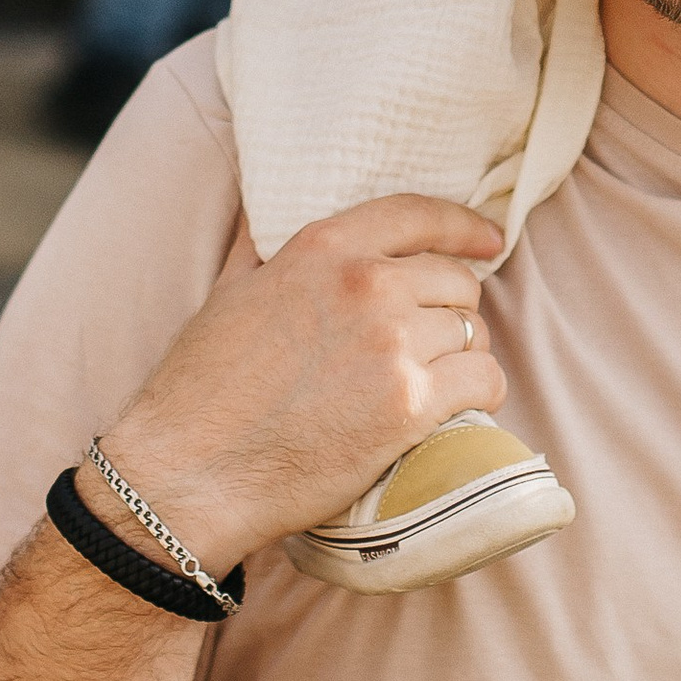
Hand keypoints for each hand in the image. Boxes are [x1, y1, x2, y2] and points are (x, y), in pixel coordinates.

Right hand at [95, 196, 506, 572]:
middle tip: (434, 343)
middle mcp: (367, 284)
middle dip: (454, 310)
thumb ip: (256, 244)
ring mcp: (393, 343)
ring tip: (440, 382)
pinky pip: (484, 382)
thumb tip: (260, 209)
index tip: (488, 239)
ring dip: (465, 357)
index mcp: (323, 247)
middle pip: (457, 281)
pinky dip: (481, 395)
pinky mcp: (410, 404)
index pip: (419, 214)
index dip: (464, 226)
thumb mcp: (227, 292)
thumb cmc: (202, 388)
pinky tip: (459, 408)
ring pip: (474, 333)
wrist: (191, 471)